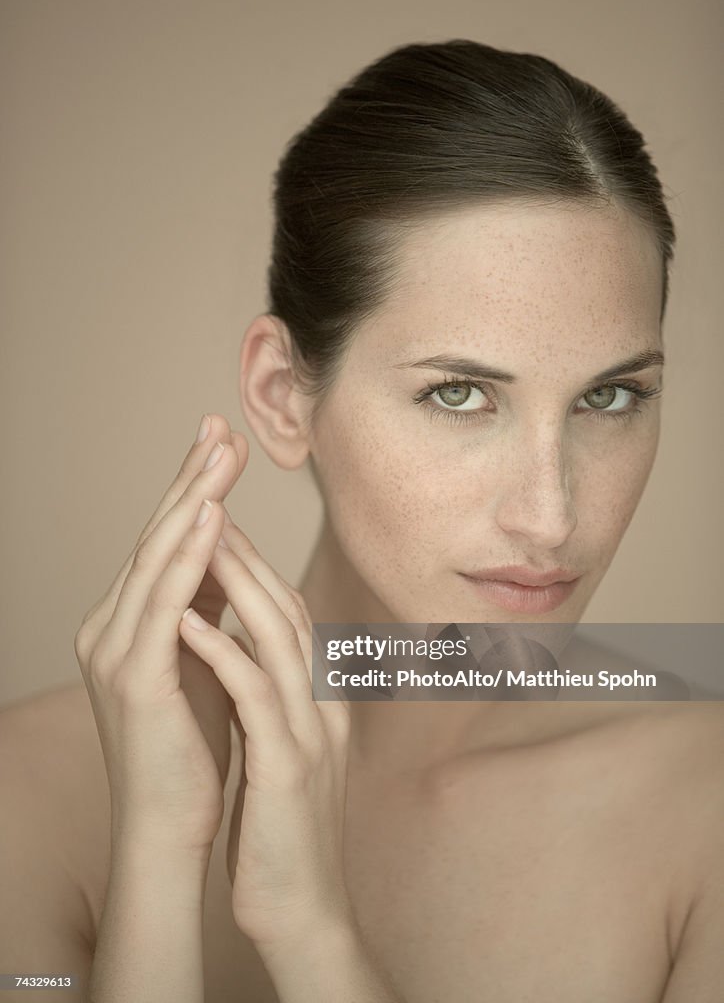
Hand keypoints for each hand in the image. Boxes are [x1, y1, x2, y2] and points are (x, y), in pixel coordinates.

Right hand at [73, 414, 248, 853]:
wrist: (170, 823)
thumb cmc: (191, 745)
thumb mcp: (202, 659)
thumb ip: (206, 610)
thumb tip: (231, 559)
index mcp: (129, 621)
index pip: (165, 542)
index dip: (191, 489)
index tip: (221, 442)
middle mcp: (110, 625)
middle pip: (156, 537)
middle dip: (190, 479)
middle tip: (218, 425)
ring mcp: (114, 648)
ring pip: (155, 559)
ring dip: (189, 501)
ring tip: (218, 453)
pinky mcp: (132, 674)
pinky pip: (163, 603)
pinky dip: (187, 556)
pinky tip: (210, 517)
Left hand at [177, 510, 353, 948]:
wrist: (305, 905)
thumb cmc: (283, 827)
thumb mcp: (284, 746)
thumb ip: (273, 695)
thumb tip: (245, 647)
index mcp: (321, 698)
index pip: (290, 614)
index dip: (256, 566)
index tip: (218, 529)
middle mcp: (323, 704)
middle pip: (289, 609)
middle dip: (248, 554)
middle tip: (212, 508)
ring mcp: (311, 732)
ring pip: (279, 637)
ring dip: (240, 585)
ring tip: (204, 542)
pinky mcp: (289, 767)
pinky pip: (256, 696)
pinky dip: (225, 653)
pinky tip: (192, 625)